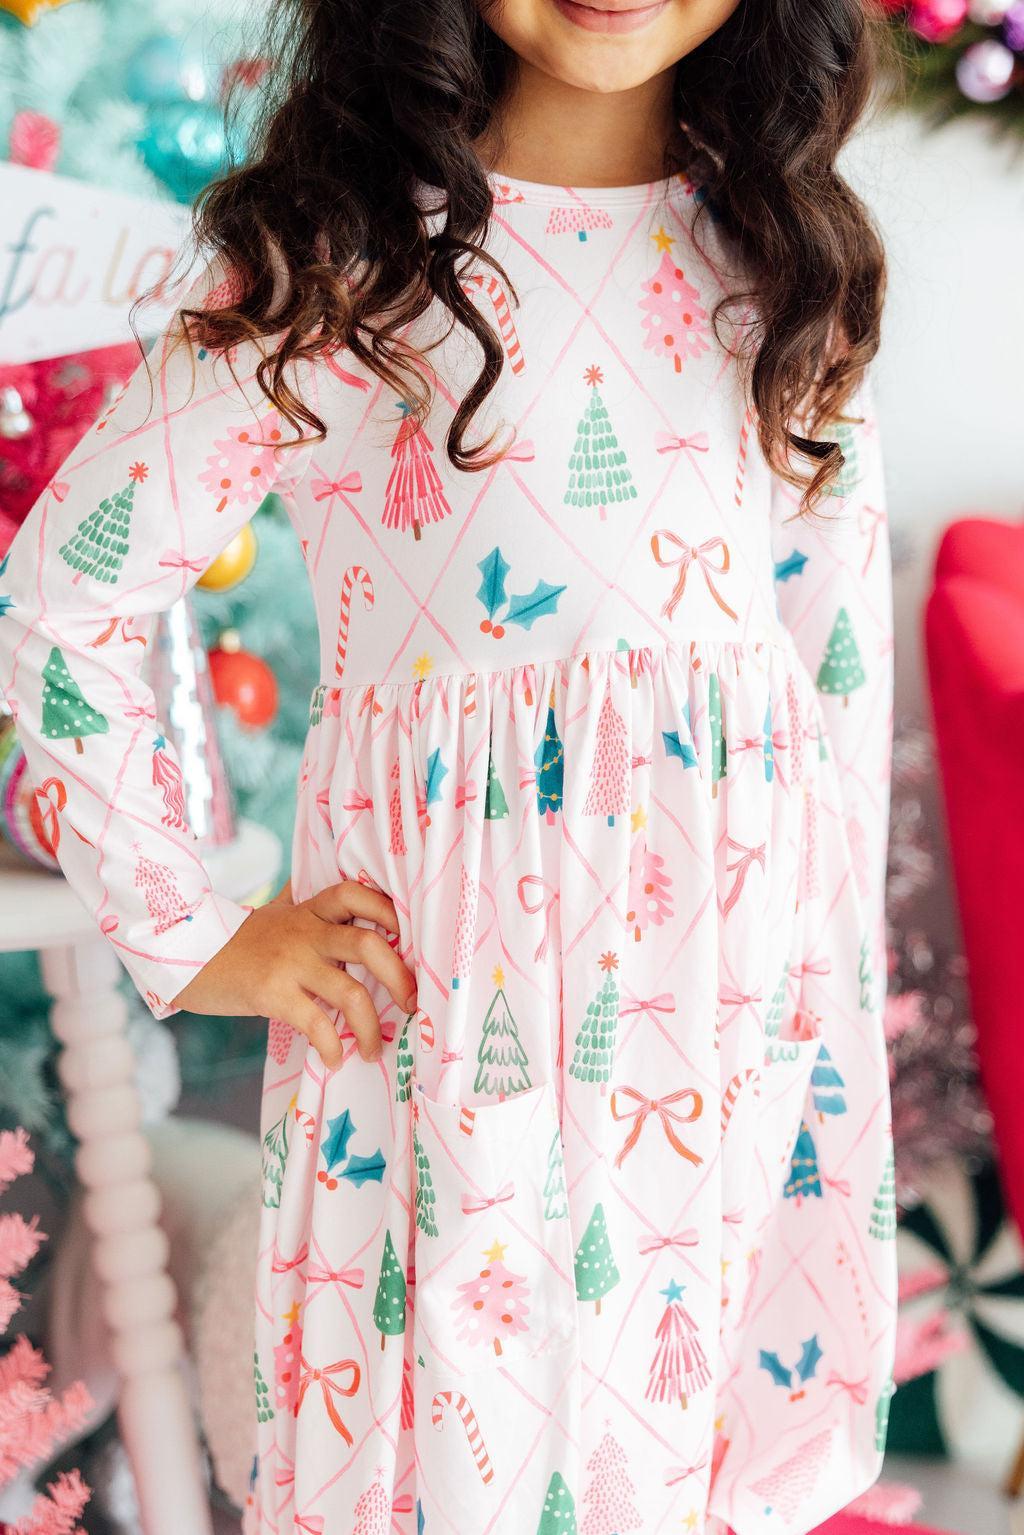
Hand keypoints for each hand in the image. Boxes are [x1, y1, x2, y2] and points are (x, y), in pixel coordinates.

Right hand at [171, 879, 415, 1069]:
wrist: (182, 957)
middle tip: (413, 1004)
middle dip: (400, 977)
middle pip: (368, 943)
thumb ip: (304, 906)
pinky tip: (335, 1058)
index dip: (386, 909)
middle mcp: (304, 932)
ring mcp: (289, 963)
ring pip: (350, 992)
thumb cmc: (235, 941)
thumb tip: (334, 895)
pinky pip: (316, 1023)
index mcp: (308, 911)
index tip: (408, 934)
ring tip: (375, 1050)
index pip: (354, 895)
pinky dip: (332, 1045)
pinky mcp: (272, 993)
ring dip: (371, 1027)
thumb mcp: (272, 914)